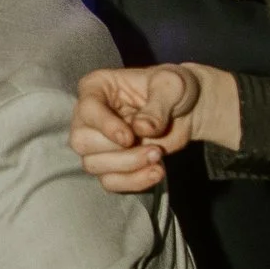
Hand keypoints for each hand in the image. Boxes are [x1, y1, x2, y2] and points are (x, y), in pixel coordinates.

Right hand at [69, 62, 206, 192]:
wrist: (187, 110)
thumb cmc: (173, 89)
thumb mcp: (171, 86)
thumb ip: (157, 106)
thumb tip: (141, 129)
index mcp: (97, 87)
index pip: (86, 109)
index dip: (105, 126)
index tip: (130, 137)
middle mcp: (89, 116)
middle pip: (82, 142)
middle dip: (119, 151)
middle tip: (155, 149)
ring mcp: (96, 143)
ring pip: (93, 165)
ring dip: (128, 166)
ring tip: (158, 156)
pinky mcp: (110, 164)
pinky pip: (110, 181)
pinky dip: (133, 181)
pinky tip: (156, 172)